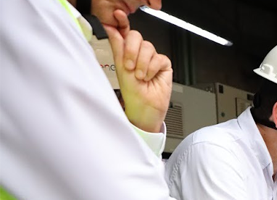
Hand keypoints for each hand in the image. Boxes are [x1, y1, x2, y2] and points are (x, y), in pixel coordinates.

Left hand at [104, 10, 171, 132]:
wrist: (145, 107)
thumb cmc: (132, 93)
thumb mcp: (121, 68)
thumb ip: (118, 46)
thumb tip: (112, 29)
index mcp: (126, 53)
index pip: (125, 33)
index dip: (122, 23)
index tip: (118, 15)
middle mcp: (139, 54)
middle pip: (137, 37)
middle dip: (132, 51)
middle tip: (130, 65)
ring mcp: (152, 58)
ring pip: (148, 47)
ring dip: (142, 63)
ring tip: (140, 76)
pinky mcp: (164, 65)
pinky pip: (159, 58)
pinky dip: (152, 68)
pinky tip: (149, 76)